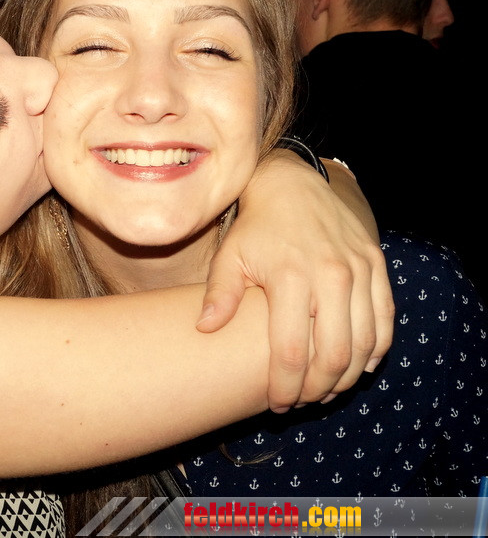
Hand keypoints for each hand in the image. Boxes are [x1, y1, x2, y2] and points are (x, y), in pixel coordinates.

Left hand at [199, 149, 393, 411]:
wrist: (295, 184)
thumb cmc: (257, 226)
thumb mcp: (231, 254)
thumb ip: (220, 293)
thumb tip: (204, 329)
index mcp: (291, 277)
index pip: (290, 351)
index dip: (284, 386)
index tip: (275, 404)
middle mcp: (331, 276)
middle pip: (333, 356)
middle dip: (317, 390)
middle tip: (300, 402)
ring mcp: (360, 271)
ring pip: (364, 345)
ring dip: (346, 377)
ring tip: (324, 391)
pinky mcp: (377, 267)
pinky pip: (385, 321)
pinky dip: (373, 352)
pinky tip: (354, 367)